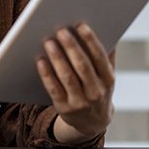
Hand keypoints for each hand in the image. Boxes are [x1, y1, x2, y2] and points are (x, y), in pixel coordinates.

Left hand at [35, 23, 114, 144]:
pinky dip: (47, 75)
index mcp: (108, 80)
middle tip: (60, 30)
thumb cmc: (97, 90)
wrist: (92, 123)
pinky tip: (39, 61)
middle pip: (83, 66)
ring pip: (68, 77)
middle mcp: (97, 92)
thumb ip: (106, 57)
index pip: (100, 58)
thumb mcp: (106, 77)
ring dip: (57, 58)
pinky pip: (54, 89)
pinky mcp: (65, 109)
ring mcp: (81, 102)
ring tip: (48, 41)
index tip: (81, 25)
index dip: (91, 41)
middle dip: (72, 47)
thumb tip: (107, 29)